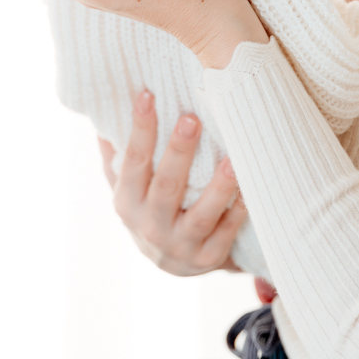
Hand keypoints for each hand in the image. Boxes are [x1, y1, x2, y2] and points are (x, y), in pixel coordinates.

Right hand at [98, 89, 247, 275]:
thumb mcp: (126, 186)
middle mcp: (150, 226)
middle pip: (167, 186)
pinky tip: (249, 188)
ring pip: (201, 216)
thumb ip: (116, 152)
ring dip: (218, 188)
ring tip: (232, 159)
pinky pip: (227, 233)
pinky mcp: (208, 258)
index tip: (147, 95)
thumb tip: (109, 104)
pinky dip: (239, 211)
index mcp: (128, 202)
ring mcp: (180, 245)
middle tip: (191, 119)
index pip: (133, 160)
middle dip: (179, 152)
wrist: (170, 263)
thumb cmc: (148, 210)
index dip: (140, 128)